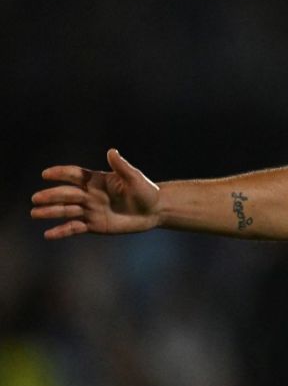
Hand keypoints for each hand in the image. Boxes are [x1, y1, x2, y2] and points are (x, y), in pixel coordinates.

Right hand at [31, 149, 160, 238]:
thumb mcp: (135, 178)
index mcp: (97, 181)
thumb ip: (122, 167)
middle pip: (67, 194)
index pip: (75, 175)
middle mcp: (90, 195)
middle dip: (51, 196)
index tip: (46, 174)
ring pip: (67, 211)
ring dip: (51, 212)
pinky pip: (75, 228)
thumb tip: (112, 151)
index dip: (61, 173)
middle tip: (36, 198)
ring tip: (35, 213)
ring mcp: (90, 210)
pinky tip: (48, 234)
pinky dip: (61, 231)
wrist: (154, 211)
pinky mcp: (94, 225)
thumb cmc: (146, 191)